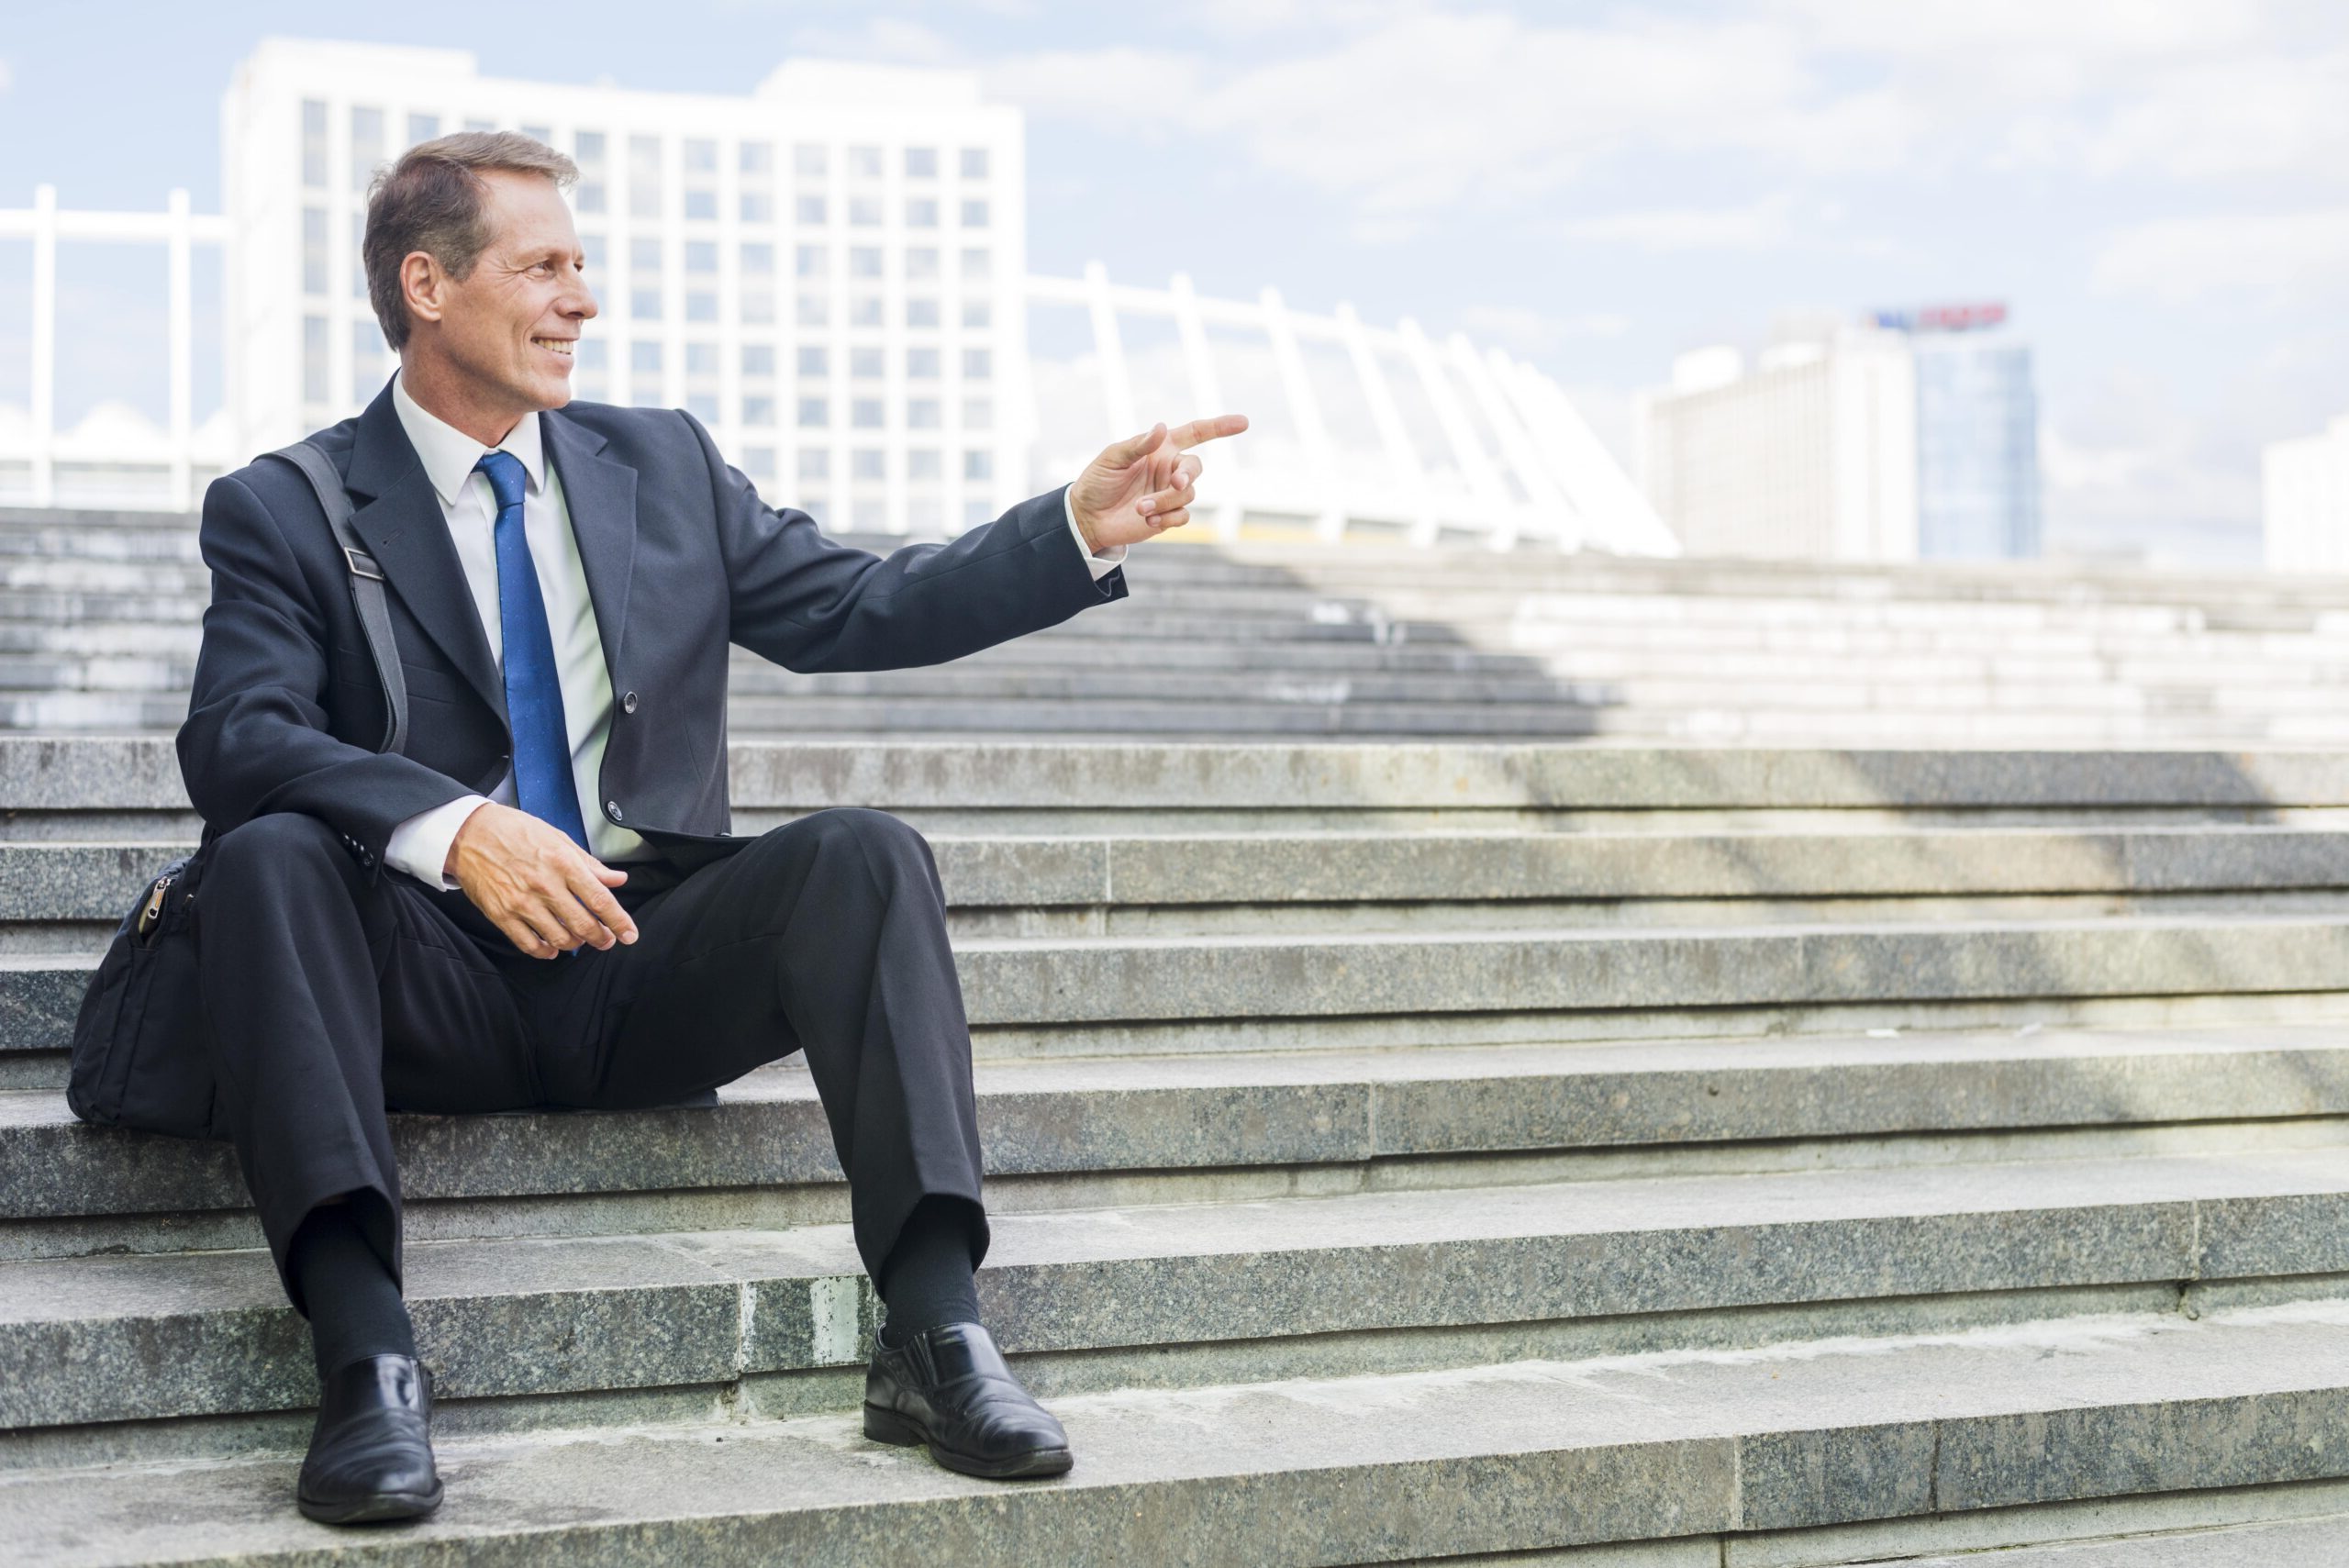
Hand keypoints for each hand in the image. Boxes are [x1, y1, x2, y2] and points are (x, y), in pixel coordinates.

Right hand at [446, 802, 638, 958]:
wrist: (469, 833)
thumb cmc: (514, 831)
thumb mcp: (558, 838)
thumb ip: (589, 863)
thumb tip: (617, 879)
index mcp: (563, 863)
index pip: (600, 900)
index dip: (619, 921)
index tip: (629, 934)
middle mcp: (544, 885)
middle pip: (583, 925)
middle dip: (601, 938)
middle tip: (606, 940)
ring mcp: (522, 903)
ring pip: (559, 939)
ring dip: (575, 944)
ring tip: (579, 940)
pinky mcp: (501, 915)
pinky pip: (529, 944)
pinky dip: (545, 951)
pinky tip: (551, 948)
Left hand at [1069, 414, 1248, 550]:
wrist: (1087, 516)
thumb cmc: (1098, 481)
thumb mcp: (1113, 457)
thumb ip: (1138, 444)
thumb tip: (1161, 427)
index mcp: (1160, 448)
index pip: (1196, 433)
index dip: (1220, 427)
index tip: (1243, 423)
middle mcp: (1169, 469)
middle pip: (1195, 468)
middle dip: (1188, 475)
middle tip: (1176, 482)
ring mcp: (1169, 493)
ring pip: (1187, 495)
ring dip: (1165, 501)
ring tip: (1139, 508)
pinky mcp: (1167, 516)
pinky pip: (1182, 516)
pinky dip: (1167, 518)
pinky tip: (1147, 520)